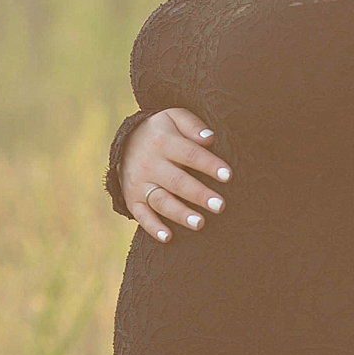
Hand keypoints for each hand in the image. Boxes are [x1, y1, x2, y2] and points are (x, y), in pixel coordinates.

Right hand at [121, 109, 231, 240]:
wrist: (125, 141)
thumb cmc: (162, 131)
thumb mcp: (174, 117)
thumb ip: (192, 125)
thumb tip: (210, 139)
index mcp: (163, 141)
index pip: (189, 154)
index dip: (209, 165)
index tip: (228, 176)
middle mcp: (149, 164)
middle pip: (177, 181)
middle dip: (199, 194)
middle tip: (221, 206)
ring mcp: (139, 183)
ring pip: (161, 201)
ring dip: (180, 213)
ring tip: (200, 223)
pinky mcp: (132, 199)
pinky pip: (141, 215)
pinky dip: (153, 228)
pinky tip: (168, 237)